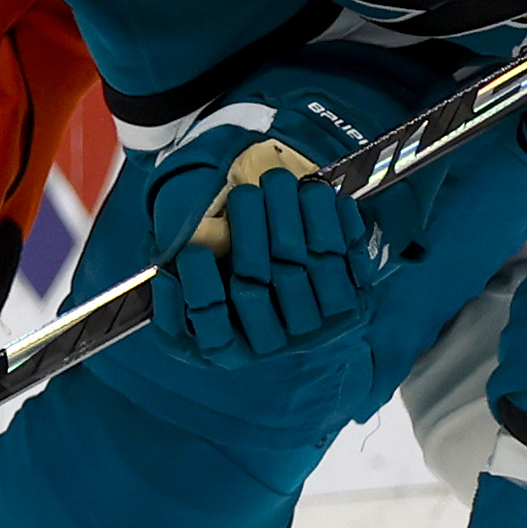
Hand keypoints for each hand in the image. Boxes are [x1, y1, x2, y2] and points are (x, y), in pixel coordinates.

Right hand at [145, 143, 379, 368]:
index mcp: (227, 345)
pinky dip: (331, 220)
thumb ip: (182, 275)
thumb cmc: (225, 267)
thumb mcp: (196, 273)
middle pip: (259, 289)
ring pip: (303, 269)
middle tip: (243, 194)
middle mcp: (272, 342)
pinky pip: (347, 257)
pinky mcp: (351, 298)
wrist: (281, 261)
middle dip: (250, 234)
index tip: (193, 252)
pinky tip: (313, 192)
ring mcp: (314, 324)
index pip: (213, 330)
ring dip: (289, 217)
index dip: (202, 292)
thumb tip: (176, 269)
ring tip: (275, 182)